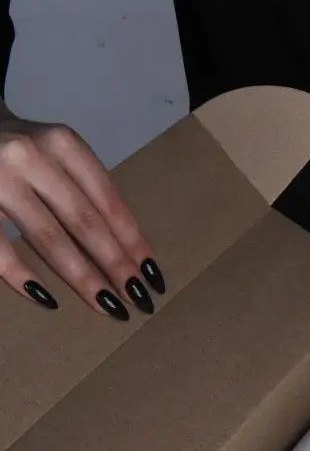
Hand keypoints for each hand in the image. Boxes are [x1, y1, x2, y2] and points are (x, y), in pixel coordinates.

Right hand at [0, 103, 164, 319]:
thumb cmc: (17, 149)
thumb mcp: (54, 154)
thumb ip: (81, 188)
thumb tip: (123, 249)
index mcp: (63, 144)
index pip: (108, 201)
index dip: (132, 241)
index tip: (152, 275)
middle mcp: (32, 156)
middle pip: (85, 222)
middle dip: (116, 265)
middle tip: (140, 300)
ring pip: (49, 238)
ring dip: (83, 278)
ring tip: (109, 306)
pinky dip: (22, 276)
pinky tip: (47, 299)